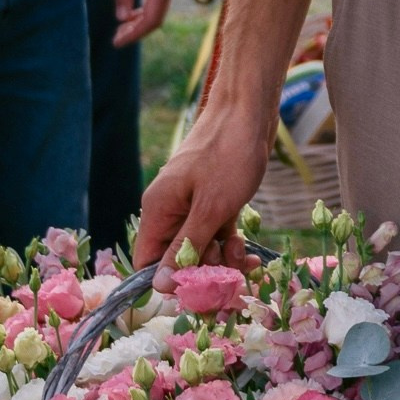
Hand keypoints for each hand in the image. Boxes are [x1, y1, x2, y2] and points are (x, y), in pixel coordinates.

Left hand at [108, 0, 176, 48]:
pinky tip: (130, 15)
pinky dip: (144, 12)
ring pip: (157, 11)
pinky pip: (157, 2)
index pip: (151, 18)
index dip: (135, 33)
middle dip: (137, 31)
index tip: (117, 41)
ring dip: (140, 23)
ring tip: (120, 29)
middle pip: (157, 18)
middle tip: (116, 38)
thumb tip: (122, 18)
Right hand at [133, 99, 275, 270]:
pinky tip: (251, 253)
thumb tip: (159, 285)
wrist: (250, 110)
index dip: (170, 280)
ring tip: (247, 258)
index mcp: (158, 210)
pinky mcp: (214, 200)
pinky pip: (216, 234)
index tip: (198, 289)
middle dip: (204, 270)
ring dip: (223, 260)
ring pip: (201, 248)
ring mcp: (193, 205)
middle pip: (177, 257)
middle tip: (232, 274)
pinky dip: (231, 245)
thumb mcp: (210, 208)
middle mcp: (170, 210)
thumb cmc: (229, 155)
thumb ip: (185, 247)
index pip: (148, 261)